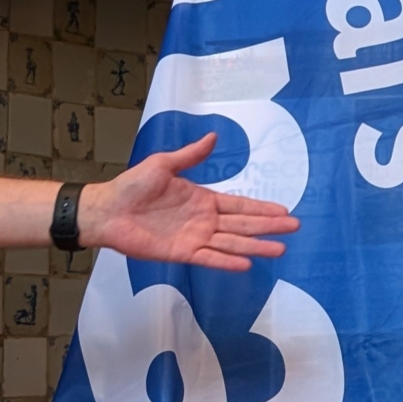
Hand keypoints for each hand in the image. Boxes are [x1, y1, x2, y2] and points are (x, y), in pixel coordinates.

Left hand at [82, 134, 298, 270]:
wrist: (107, 209)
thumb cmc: (132, 185)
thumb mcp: (163, 164)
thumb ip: (190, 155)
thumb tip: (213, 137)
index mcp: (202, 199)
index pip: (240, 205)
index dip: (262, 208)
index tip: (284, 210)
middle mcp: (204, 220)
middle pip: (243, 225)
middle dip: (269, 226)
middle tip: (294, 227)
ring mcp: (194, 238)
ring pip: (232, 244)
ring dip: (256, 246)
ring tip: (280, 249)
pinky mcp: (181, 253)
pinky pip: (209, 258)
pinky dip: (227, 262)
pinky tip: (246, 264)